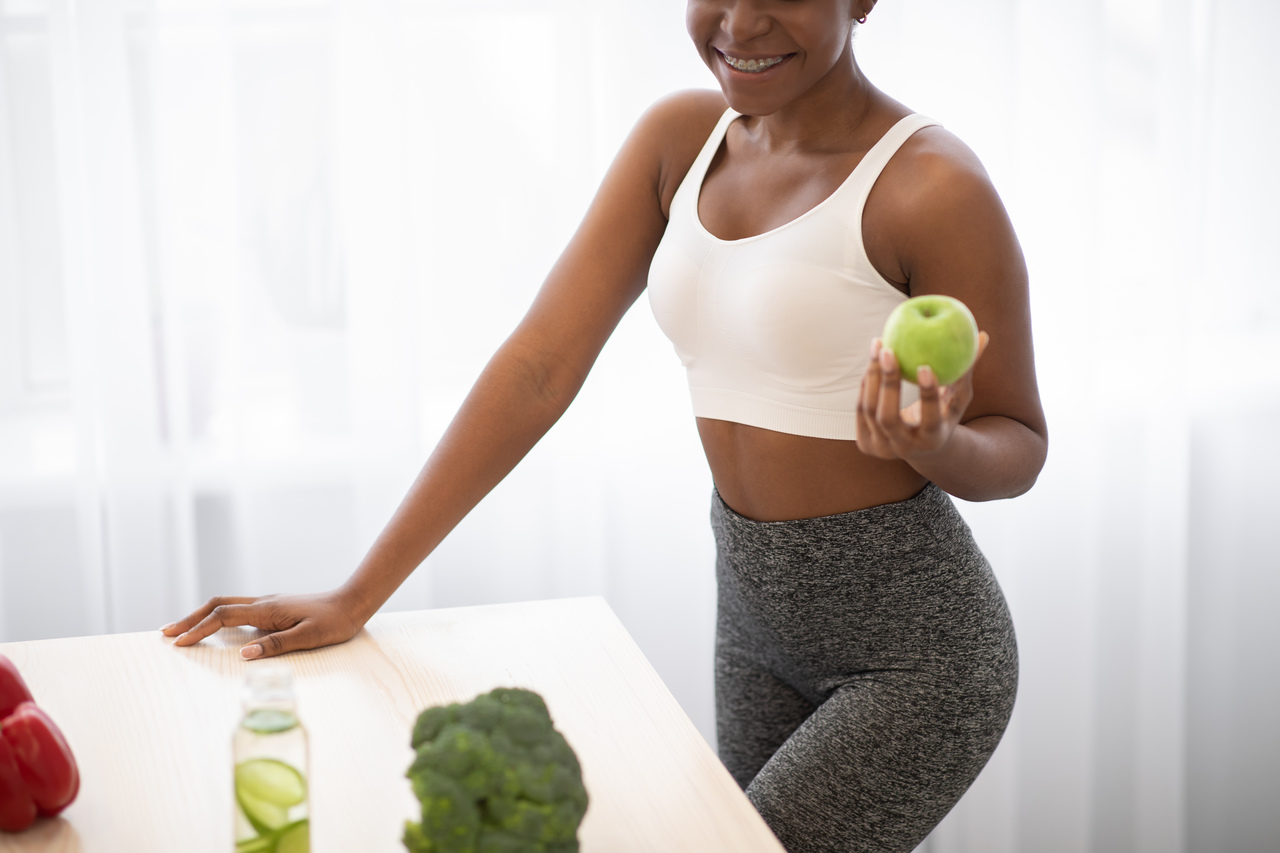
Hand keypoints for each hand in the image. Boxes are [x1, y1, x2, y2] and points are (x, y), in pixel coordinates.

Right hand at [161, 590, 363, 659]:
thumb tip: (243, 654)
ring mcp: (268, 604)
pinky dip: (219, 617)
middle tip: (166, 633)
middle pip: (217, 605)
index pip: (223, 616)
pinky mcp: (274, 609)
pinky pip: (238, 610)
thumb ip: (277, 645)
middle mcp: (263, 603)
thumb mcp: (309, 638)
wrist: (353, 603)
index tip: (178, 642)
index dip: (199, 629)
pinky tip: (216, 628)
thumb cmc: (334, 622)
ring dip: (202, 616)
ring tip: (182, 630)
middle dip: (190, 618)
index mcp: (267, 609)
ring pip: (227, 605)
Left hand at [856, 331, 988, 461]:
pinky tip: (872, 361)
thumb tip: (982, 336)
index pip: (930, 418)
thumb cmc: (945, 414)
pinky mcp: (866, 444)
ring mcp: (883, 448)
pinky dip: (866, 384)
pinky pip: (862, 408)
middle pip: (888, 417)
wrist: (922, 450)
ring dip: (872, 376)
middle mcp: (905, 448)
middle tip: (888, 351)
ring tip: (879, 345)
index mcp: (932, 439)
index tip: (924, 366)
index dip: (927, 394)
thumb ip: (966, 370)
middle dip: (887, 383)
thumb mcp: (958, 397)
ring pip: (870, 410)